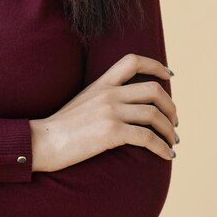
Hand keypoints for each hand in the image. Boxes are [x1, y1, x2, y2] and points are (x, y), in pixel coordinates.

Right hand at [29, 53, 177, 171]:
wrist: (43, 141)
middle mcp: (109, 93)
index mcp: (101, 83)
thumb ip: (104, 98)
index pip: (133, 61)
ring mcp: (110, 112)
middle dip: (170, 107)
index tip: (169, 76)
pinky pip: (147, 137)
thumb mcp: (84, 102)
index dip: (155, 65)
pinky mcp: (111, 132)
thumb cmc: (62, 127)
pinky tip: (166, 155)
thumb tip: (128, 107)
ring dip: (169, 130)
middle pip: (153, 90)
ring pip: (154, 114)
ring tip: (172, 142)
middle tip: (173, 122)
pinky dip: (162, 147)